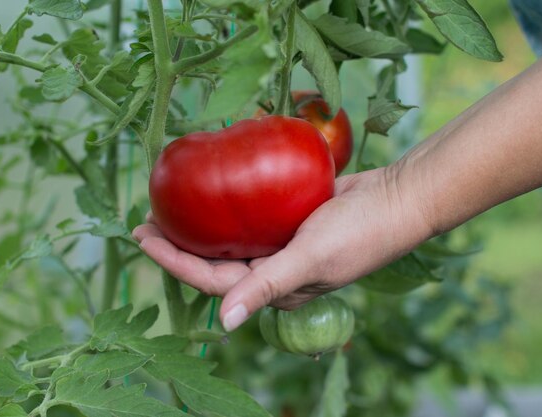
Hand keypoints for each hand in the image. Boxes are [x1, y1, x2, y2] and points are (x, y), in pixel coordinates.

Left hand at [132, 166, 431, 330]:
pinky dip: (228, 204)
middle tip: (145, 222)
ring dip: (199, 224)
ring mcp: (280, 242)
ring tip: (169, 206)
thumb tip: (225, 323)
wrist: (397, 198)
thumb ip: (266, 287)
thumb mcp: (310, 260)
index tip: (144, 239)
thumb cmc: (359, 233)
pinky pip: (250, 214)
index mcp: (275, 287)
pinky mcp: (288, 217)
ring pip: (229, 236)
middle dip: (178, 244)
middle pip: (214, 259)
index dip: (175, 263)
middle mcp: (273, 268)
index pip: (213, 281)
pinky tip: (212, 188)